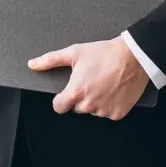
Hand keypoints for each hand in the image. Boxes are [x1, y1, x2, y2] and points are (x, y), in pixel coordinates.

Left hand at [27, 37, 148, 120]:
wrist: (133, 57)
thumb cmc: (104, 53)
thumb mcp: (74, 52)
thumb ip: (50, 60)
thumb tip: (32, 64)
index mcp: (75, 92)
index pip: (59, 107)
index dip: (61, 99)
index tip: (66, 93)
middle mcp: (89, 105)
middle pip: (76, 108)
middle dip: (80, 97)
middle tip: (89, 81)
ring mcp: (104, 111)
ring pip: (92, 111)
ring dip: (95, 101)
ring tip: (102, 83)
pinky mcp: (117, 114)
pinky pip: (108, 113)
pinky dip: (109, 105)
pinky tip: (112, 90)